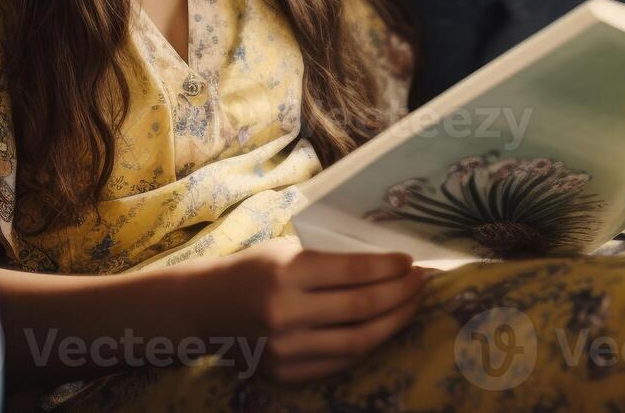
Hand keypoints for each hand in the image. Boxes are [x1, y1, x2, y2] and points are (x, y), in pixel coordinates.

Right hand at [199, 241, 426, 383]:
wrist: (203, 309)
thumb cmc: (251, 271)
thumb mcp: (284, 252)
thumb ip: (327, 260)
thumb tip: (386, 263)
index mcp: (285, 273)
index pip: (352, 271)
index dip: (388, 267)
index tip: (410, 261)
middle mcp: (286, 313)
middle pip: (362, 307)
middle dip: (400, 293)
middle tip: (421, 281)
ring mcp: (286, 349)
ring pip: (359, 340)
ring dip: (394, 321)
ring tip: (411, 304)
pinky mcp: (287, 373)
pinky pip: (341, 361)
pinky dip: (368, 344)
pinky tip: (384, 328)